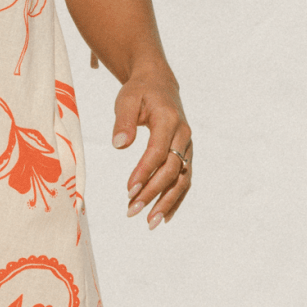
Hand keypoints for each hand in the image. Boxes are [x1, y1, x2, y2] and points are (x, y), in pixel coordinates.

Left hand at [112, 63, 191, 229]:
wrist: (159, 83)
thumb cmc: (139, 91)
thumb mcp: (127, 99)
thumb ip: (124, 121)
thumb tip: (119, 145)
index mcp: (169, 120)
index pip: (158, 152)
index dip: (144, 173)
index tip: (128, 191)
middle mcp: (183, 135)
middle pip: (171, 170)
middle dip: (152, 193)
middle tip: (132, 210)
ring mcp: (186, 146)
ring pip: (181, 179)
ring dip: (167, 202)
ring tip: (150, 222)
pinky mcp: (185, 154)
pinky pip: (184, 179)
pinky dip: (176, 199)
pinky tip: (163, 216)